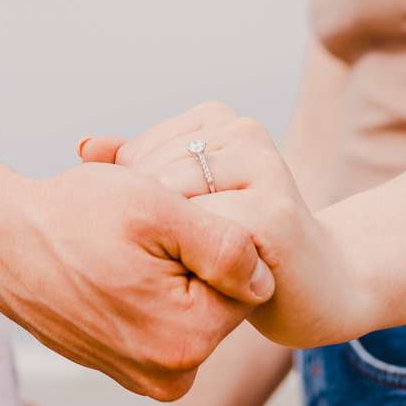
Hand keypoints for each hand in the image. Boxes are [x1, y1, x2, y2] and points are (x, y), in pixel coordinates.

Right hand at [0, 163, 274, 399]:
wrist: (0, 239)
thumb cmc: (70, 218)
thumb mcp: (156, 209)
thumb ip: (225, 245)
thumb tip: (265, 279)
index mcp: (185, 339)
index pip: (244, 281)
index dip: (212, 237)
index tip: (170, 220)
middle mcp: (168, 373)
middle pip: (218, 298)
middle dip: (191, 258)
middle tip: (142, 232)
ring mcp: (143, 374)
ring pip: (189, 304)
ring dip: (168, 270)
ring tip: (122, 247)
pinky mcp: (124, 366)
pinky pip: (160, 318)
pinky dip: (145, 286)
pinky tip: (112, 263)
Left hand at [80, 102, 372, 348]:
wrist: (321, 285)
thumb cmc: (244, 242)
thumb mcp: (187, 199)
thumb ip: (140, 168)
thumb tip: (84, 147)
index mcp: (219, 119)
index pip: (139, 154)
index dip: (131, 204)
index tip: (151, 242)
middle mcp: (244, 131)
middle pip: (154, 177)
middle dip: (149, 227)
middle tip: (165, 267)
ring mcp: (264, 167)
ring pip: (177, 205)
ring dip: (172, 248)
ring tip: (189, 273)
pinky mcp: (274, 213)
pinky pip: (207, 237)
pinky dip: (197, 265)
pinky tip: (208, 283)